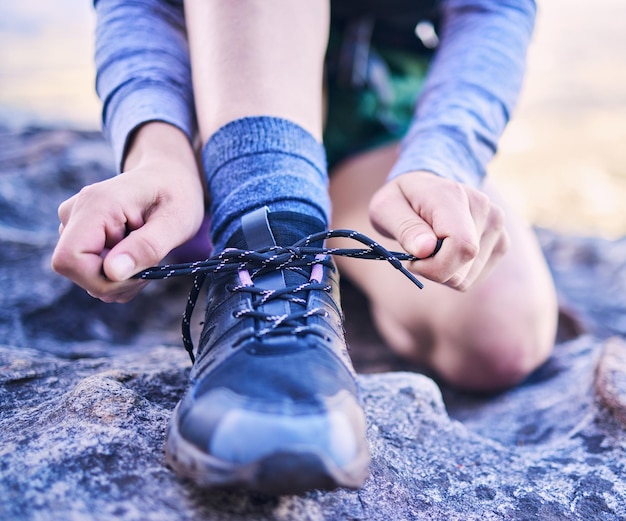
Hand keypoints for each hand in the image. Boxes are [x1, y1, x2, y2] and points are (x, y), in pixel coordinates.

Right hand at [51, 123, 204, 302]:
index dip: (102, 279)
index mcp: (98, 203)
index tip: (138, 271)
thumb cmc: (177, 195)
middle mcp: (76, 211)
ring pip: (84, 276)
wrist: (169, 178)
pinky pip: (89, 271)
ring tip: (145, 254)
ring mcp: (72, 222)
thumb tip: (112, 273)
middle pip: (76, 271)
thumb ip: (146, 247)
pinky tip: (134, 253)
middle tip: (150, 263)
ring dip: (120, 279)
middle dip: (117, 281)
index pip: (70, 259)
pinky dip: (116, 275)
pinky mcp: (76, 234)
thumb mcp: (176, 223)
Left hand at [369, 171, 508, 290]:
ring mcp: (496, 224)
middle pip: (464, 266)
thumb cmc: (400, 200)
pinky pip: (474, 278)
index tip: (413, 260)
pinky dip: (455, 273)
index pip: (461, 245)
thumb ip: (405, 228)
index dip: (435, 266)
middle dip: (433, 270)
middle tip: (417, 251)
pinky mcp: (500, 241)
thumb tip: (426, 249)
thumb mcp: (386, 209)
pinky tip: (445, 254)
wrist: (423, 189)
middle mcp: (482, 206)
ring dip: (443, 273)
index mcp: (452, 195)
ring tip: (431, 248)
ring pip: (468, 278)